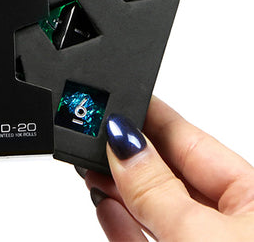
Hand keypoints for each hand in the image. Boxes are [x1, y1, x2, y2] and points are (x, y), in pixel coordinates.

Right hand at [78, 96, 253, 240]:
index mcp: (253, 198)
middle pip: (167, 172)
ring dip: (118, 186)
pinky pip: (145, 238)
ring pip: (153, 206)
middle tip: (91, 133)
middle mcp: (232, 222)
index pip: (191, 141)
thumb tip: (122, 142)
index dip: (150, 118)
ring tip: (90, 165)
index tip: (117, 100)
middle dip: (127, 153)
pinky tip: (105, 203)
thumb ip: (157, 188)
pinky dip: (121, 221)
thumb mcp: (201, 236)